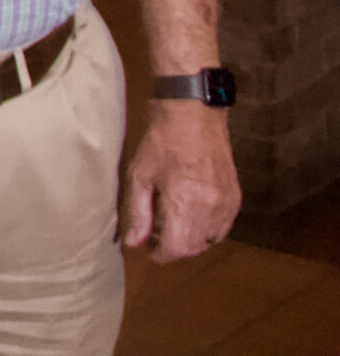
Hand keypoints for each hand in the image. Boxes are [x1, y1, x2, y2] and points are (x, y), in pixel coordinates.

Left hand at [122, 101, 239, 260]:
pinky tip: (191, 215)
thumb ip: (137, 212)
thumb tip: (134, 242)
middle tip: (155, 236)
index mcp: (184, 202)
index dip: (161, 254)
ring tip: (171, 223)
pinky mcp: (235, 197)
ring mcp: (227, 203)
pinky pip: (223, 227)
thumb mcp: (140, 176)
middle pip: (194, 247)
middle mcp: (210, 207)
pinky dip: (207, 229)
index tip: (150, 251)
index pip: (177, 248)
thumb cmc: (162, 142)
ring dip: (190, 240)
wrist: (193, 116)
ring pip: (209, 239)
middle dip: (173, 248)